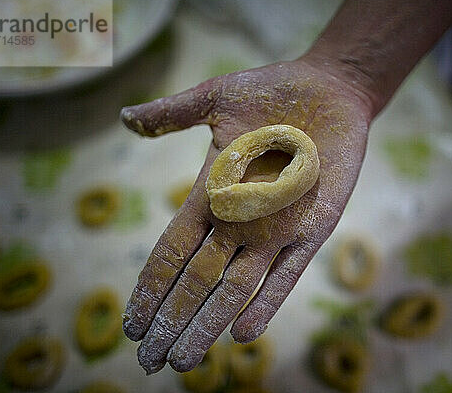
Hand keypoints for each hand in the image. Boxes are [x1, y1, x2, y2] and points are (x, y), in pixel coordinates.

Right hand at [120, 58, 372, 373]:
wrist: (329, 88)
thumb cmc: (273, 90)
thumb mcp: (216, 97)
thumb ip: (172, 113)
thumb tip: (122, 118)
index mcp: (211, 195)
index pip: (171, 251)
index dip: (150, 288)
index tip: (131, 324)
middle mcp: (239, 221)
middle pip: (198, 280)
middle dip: (172, 320)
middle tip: (149, 363)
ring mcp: (276, 227)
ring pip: (236, 286)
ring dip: (210, 322)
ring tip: (187, 361)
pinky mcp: (313, 226)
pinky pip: (288, 271)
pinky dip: (267, 300)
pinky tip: (244, 332)